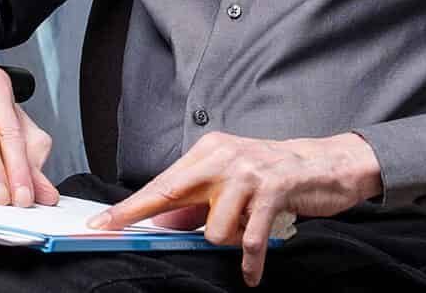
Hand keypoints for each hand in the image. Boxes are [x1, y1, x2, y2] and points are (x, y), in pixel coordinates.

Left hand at [87, 131, 382, 287]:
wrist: (324, 164)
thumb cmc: (273, 176)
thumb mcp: (231, 183)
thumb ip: (197, 203)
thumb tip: (160, 225)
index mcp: (209, 151)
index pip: (162, 183)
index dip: (130, 206)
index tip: (100, 222)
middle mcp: (223, 154)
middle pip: (172, 194)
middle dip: (140, 216)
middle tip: (112, 231)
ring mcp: (248, 170)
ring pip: (213, 228)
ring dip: (229, 242)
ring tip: (247, 233)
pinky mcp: (272, 187)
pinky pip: (249, 238)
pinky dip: (250, 262)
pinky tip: (252, 274)